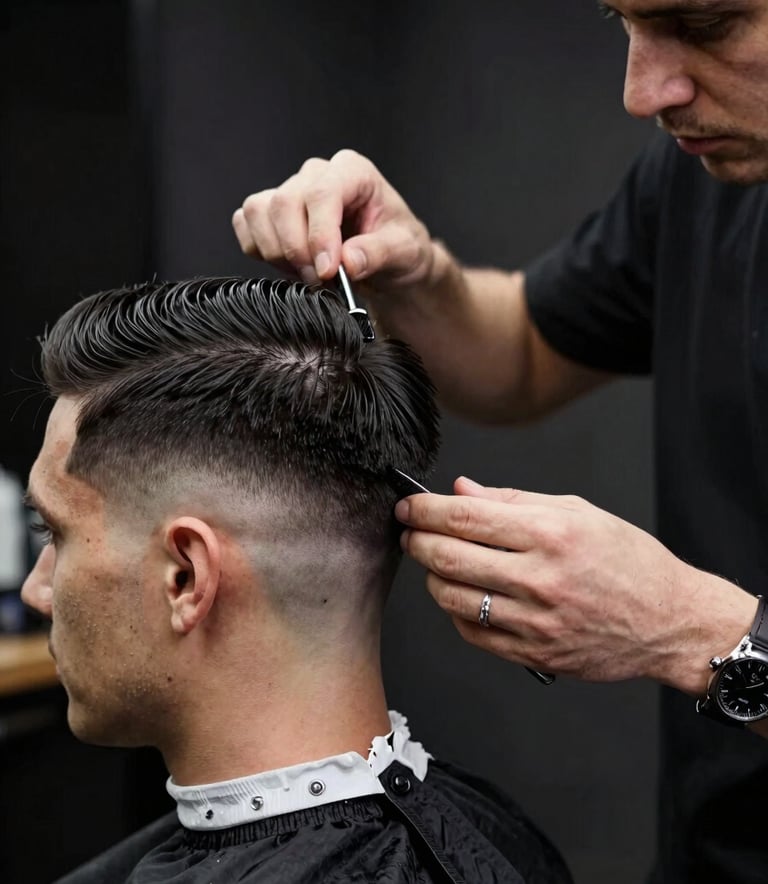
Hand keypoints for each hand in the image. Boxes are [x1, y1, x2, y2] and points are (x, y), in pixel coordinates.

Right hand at [232, 149, 434, 288]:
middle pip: (284, 203)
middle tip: (320, 281)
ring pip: (258, 212)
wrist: (390, 261)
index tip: (327, 271)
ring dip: (277, 252)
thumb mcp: (405, 252)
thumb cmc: (399, 248)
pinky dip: (260, 251)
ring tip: (307, 274)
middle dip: (297, 251)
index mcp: (353, 172)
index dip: (318, 235)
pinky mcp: (271, 212)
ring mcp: (291, 191)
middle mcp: (317, 175)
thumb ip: (378, 253)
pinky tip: (290, 266)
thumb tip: (347, 260)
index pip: (321, 193)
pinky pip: (245, 224)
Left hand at [396, 477, 757, 692]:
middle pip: (449, 557)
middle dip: (417, 540)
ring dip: (432, 577)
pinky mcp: (534, 654)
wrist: (670, 621)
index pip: (465, 518)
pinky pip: (472, 633)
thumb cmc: (630, 562)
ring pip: (452, 599)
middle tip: (411, 532)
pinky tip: (464, 595)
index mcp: (552, 534)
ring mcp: (536, 622)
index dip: (425, 510)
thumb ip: (514, 501)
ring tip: (437, 563)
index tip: (410, 505)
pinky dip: (456, 612)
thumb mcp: (579, 512)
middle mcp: (541, 578)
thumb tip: (462, 490)